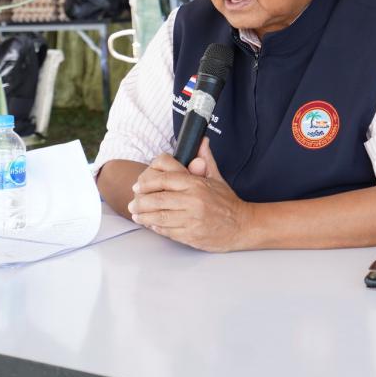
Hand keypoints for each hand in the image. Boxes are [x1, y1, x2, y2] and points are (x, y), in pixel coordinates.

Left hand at [127, 139, 254, 252]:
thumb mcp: (216, 177)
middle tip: (133, 202)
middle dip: (140, 201)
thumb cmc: (227, 202)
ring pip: (158, 216)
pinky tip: (151, 224)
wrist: (242, 225)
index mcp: (196, 184)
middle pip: (157, 199)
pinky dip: (155, 227)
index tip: (138, 186)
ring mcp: (191, 219)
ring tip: (136, 214)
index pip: (164, 179)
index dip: (146, 182)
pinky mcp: (190, 235)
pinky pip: (166, 231)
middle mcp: (192, 200)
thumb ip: (204, 159)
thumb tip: (201, 141)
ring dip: (143, 216)